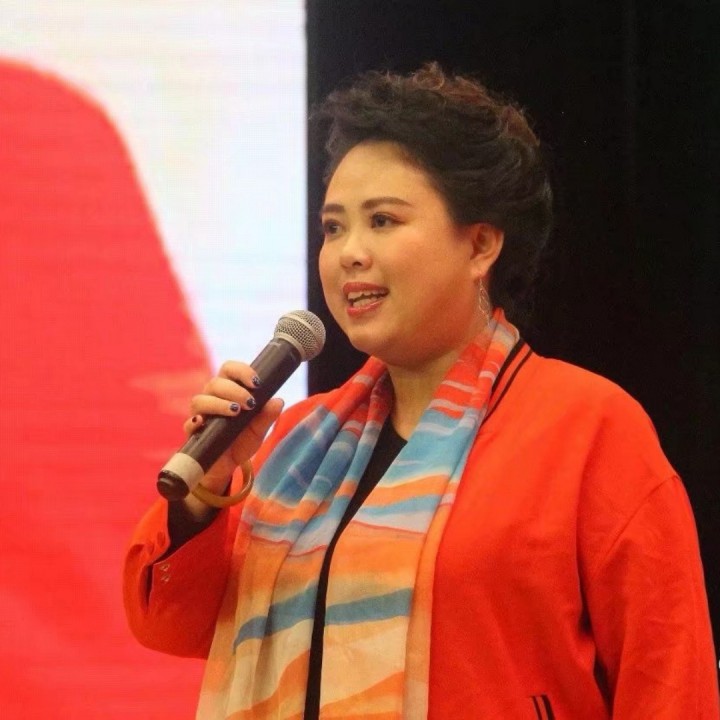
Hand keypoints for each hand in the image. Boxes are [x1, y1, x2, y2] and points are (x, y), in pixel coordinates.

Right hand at [181, 361, 283, 511]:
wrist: (228, 465)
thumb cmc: (243, 440)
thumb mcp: (259, 430)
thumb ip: (267, 416)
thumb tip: (278, 401)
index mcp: (228, 391)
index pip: (229, 370)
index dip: (241, 371)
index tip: (256, 382)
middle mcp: (211, 398)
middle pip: (215, 383)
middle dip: (234, 390)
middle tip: (250, 403)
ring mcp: (200, 414)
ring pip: (200, 400)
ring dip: (218, 403)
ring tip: (235, 412)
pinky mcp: (192, 433)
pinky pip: (189, 424)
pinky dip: (195, 421)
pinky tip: (203, 422)